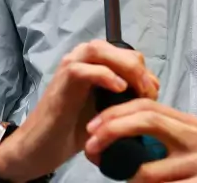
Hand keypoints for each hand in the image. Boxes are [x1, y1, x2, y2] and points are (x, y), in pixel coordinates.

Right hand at [0, 39, 159, 182]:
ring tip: (138, 91)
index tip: (154, 93)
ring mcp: (70, 66)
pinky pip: (85, 68)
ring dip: (126, 68)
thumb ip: (127, 93)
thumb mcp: (109, 106)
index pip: (130, 55)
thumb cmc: (75, 126)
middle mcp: (83, 58)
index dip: (146, 72)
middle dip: (140, 69)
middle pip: (120, 49)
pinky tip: (119, 89)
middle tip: (149, 93)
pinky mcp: (62, 80)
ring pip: (102, 51)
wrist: (42, 146)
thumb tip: (153, 87)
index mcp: (96, 62)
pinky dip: (106, 75)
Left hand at [84, 98, 196, 182]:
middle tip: (90, 146)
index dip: (116, 114)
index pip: (149, 107)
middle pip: (150, 121)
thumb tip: (102, 136)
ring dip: (130, 181)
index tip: (92, 128)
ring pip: (146, 171)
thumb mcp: (176, 150)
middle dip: (114, 130)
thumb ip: (151, 138)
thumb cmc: (190, 173)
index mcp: (189, 124)